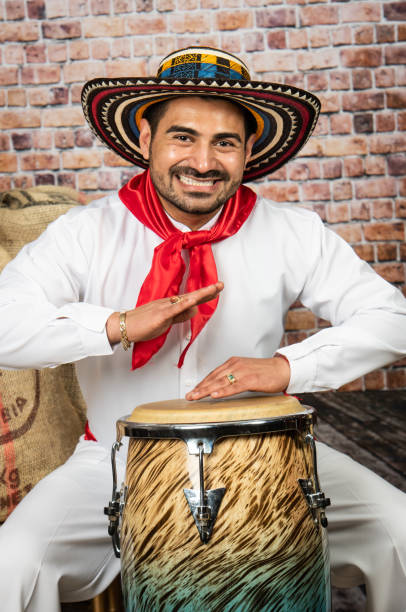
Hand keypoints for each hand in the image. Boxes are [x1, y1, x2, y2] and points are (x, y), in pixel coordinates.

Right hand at [106, 282, 223, 344]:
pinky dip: (184, 305)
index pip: (191, 298)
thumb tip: (194, 310)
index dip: (205, 294)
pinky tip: (194, 301)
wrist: (124, 325)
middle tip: (221, 285)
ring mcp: (165, 308)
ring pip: (186, 300)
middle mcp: (169, 303)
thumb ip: (180, 316)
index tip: (217, 289)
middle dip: (208, 291)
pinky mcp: (160, 315)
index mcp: (170, 304)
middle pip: (192, 296)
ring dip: (201, 294)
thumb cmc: (142, 324)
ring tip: (214, 289)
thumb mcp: (165, 321)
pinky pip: (174, 309)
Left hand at [185, 356, 290, 400]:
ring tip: (196, 396)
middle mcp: (235, 365)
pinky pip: (234, 386)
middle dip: (200, 388)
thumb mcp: (245, 372)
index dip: (202, 383)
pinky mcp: (251, 379)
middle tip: (189, 396)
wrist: (283, 369)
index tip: (193, 390)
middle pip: (214, 378)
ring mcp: (242, 372)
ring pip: (220, 382)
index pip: (213, 374)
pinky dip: (223, 391)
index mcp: (233, 363)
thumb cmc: (266, 372)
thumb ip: (233, 378)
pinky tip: (215, 395)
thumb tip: (221, 387)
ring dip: (206, 390)